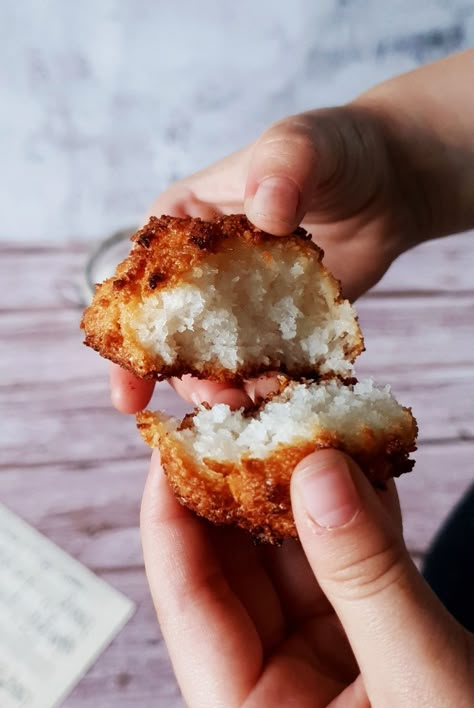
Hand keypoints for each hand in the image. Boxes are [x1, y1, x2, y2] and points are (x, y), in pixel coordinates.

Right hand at [110, 100, 414, 413]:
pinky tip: (286, 397)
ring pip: (216, 361)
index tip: (129, 390)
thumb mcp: (302, 145)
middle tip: (210, 403)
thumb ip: (281, 168)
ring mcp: (238, 306)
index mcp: (180, 227)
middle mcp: (200, 274)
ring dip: (228, 390)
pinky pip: (263, 366)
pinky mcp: (277, 329)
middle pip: (170, 338)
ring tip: (258, 400)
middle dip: (180, 380)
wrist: (389, 184)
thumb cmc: (334, 151)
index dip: (128, 341)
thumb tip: (267, 211)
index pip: (137, 287)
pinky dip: (269, 387)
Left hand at [141, 449, 473, 707]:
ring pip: (293, 565)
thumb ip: (367, 578)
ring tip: (297, 421)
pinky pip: (345, 571)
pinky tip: (354, 464)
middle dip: (238, 490)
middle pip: (236, 578)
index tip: (174, 443)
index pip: (192, 611)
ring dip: (298, 494)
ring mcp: (325, 675)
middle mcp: (279, 704)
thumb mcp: (427, 691)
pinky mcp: (370, 654)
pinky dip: (351, 517)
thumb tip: (314, 469)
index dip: (173, 520)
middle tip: (243, 412)